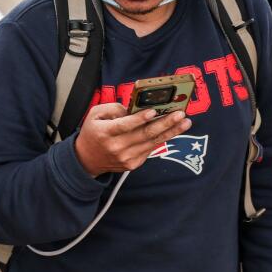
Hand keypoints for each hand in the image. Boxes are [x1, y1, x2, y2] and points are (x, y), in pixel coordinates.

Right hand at [74, 104, 191, 176]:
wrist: (87, 159)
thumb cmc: (93, 132)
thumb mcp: (95, 114)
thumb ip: (113, 108)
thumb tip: (134, 109)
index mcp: (105, 132)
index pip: (124, 125)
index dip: (139, 119)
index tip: (153, 111)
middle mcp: (116, 147)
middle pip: (144, 134)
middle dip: (165, 123)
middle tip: (180, 114)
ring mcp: (126, 158)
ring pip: (152, 143)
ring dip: (171, 132)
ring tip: (185, 122)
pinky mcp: (133, 164)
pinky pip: (150, 149)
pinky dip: (163, 139)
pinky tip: (173, 130)